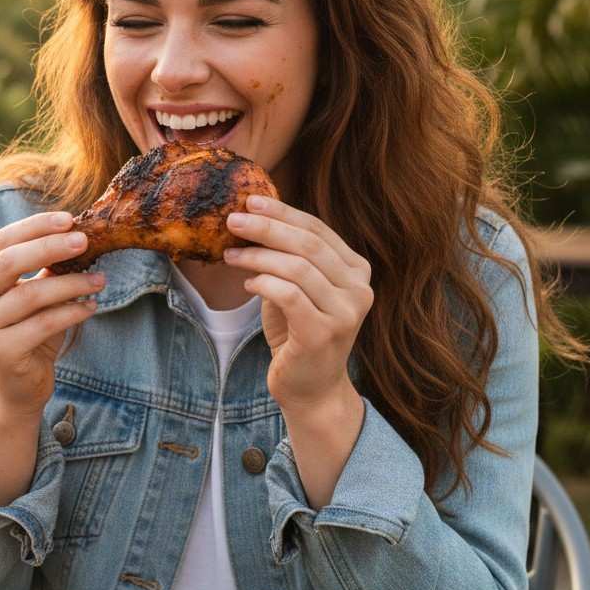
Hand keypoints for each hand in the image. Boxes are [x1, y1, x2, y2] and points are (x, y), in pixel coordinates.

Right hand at [0, 211, 103, 414]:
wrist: (16, 388)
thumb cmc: (27, 332)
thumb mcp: (31, 294)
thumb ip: (42, 266)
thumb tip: (77, 232)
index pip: (1, 240)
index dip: (36, 226)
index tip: (70, 219)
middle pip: (9, 262)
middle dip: (50, 247)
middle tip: (85, 240)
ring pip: (30, 294)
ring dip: (71, 283)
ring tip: (99, 279)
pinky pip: (43, 324)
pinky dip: (72, 312)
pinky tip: (91, 306)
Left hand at [224, 195, 372, 410]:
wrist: (310, 389)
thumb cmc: (298, 334)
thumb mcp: (295, 288)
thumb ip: (286, 258)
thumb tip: (252, 219)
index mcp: (356, 270)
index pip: (318, 229)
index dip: (283, 212)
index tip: (250, 201)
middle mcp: (359, 289)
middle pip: (308, 244)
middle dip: (266, 227)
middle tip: (232, 219)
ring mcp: (346, 312)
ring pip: (298, 267)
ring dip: (258, 256)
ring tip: (230, 255)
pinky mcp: (324, 333)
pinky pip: (289, 295)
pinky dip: (263, 284)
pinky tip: (247, 284)